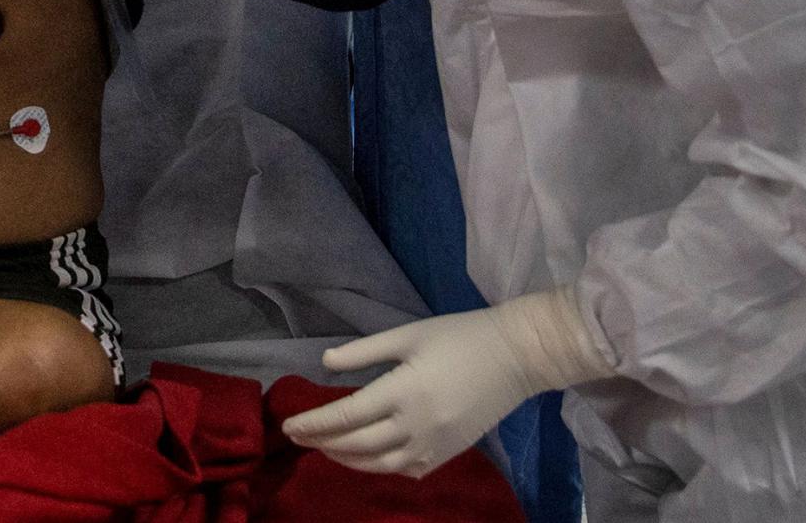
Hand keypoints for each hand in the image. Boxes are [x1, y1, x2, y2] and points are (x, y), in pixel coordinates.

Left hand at [282, 289, 615, 478]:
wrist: (516, 356)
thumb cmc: (459, 336)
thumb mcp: (407, 334)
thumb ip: (364, 352)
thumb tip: (325, 363)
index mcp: (403, 391)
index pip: (346, 415)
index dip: (314, 423)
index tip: (288, 426)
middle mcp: (416, 425)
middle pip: (357, 444)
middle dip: (322, 442)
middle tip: (298, 437)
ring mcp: (434, 445)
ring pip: (379, 464)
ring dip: (347, 459)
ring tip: (324, 447)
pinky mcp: (448, 453)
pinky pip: (406, 470)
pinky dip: (380, 467)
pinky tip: (366, 457)